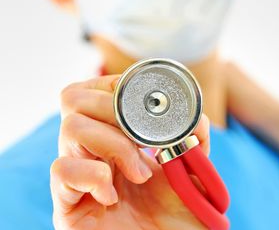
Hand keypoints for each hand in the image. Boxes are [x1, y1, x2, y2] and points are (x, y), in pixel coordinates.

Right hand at [50, 75, 209, 228]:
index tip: (141, 102)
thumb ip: (194, 138)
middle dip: (112, 108)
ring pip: (70, 127)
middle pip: (73, 99)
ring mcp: (76, 174)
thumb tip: (195, 116)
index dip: (115, 86)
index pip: (93, 90)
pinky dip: (93, 176)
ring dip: (113, 143)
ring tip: (139, 173)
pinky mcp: (66, 204)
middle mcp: (89, 149)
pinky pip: (61, 170)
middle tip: (140, 136)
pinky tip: (113, 196)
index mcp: (112, 135)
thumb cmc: (177, 214)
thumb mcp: (191, 169)